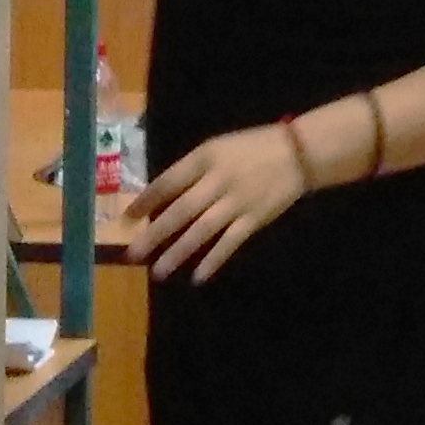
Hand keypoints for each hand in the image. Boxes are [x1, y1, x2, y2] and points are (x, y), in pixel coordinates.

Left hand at [123, 123, 306, 283]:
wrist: (297, 153)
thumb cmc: (251, 149)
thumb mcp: (217, 148)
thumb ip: (192, 170)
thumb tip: (162, 198)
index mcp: (205, 158)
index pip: (168, 182)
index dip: (146, 201)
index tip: (127, 219)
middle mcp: (217, 180)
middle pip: (180, 210)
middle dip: (154, 234)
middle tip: (132, 255)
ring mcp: (237, 202)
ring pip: (201, 231)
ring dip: (178, 252)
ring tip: (158, 271)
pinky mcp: (255, 219)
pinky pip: (230, 242)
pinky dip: (214, 260)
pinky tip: (198, 277)